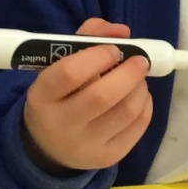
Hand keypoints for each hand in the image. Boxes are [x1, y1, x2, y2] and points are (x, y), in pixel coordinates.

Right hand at [21, 19, 153, 171]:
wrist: (48, 148)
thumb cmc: (58, 97)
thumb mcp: (58, 66)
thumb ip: (87, 38)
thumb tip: (122, 32)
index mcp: (42, 96)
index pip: (70, 73)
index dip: (98, 56)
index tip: (114, 49)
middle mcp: (60, 125)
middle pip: (102, 96)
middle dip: (129, 72)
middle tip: (139, 61)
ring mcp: (84, 145)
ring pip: (125, 112)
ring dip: (140, 88)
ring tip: (138, 79)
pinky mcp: (106, 157)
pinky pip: (137, 128)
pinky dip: (145, 105)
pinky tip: (139, 97)